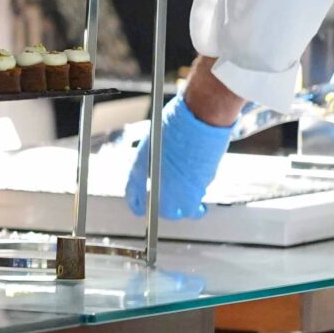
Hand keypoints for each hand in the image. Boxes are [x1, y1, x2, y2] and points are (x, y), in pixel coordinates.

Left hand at [124, 95, 235, 219]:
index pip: (133, 196)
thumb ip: (155, 162)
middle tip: (173, 205)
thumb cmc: (178, 123)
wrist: (197, 119)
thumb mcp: (155, 143)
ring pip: (174, 212)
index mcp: (137, 168)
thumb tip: (163, 171)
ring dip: (181, 210)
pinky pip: (192, 210)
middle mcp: (152, 183)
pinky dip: (197, 210)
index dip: (138, 202)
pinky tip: (200, 207)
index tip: (144, 205)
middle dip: (164, 208)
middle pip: (155, 207)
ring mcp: (171, 191)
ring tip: (188, 205)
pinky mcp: (191, 194)